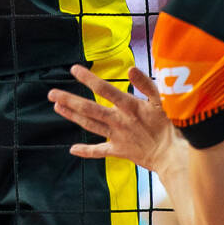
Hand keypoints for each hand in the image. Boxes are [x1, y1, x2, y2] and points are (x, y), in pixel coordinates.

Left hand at [49, 63, 180, 172]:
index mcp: (129, 107)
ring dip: (72, 116)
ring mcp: (116, 136)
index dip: (88, 79)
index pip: (104, 89)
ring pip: (90, 125)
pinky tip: (72, 149)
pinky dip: (86, 151)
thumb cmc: (169, 125)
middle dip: (69, 100)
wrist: (171, 155)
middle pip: (89, 109)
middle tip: (52, 93)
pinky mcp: (118, 150)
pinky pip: (99, 151)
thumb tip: (131, 69)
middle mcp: (119, 121)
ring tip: (57, 107)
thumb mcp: (162, 101)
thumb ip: (146, 84)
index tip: (74, 69)